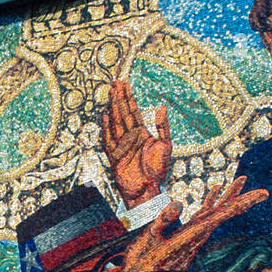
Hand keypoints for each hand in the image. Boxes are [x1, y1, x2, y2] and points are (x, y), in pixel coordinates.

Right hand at [102, 80, 171, 207]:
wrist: (146, 190)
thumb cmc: (157, 171)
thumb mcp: (166, 146)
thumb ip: (163, 127)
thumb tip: (162, 107)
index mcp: (142, 133)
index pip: (134, 111)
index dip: (129, 97)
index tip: (125, 84)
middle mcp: (131, 136)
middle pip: (123, 113)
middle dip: (119, 97)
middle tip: (115, 82)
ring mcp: (121, 145)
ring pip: (115, 121)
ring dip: (113, 107)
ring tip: (110, 93)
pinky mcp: (114, 155)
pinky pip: (108, 139)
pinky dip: (106, 128)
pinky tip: (104, 117)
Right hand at [123, 175, 268, 271]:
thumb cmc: (141, 262)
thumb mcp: (148, 239)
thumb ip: (163, 220)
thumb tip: (180, 202)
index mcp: (192, 235)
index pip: (223, 215)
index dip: (242, 203)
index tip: (262, 196)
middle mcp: (197, 236)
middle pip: (225, 214)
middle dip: (243, 200)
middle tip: (264, 193)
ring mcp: (193, 236)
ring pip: (216, 213)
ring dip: (228, 197)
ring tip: (241, 180)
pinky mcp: (186, 236)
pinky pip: (203, 216)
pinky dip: (210, 202)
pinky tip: (213, 192)